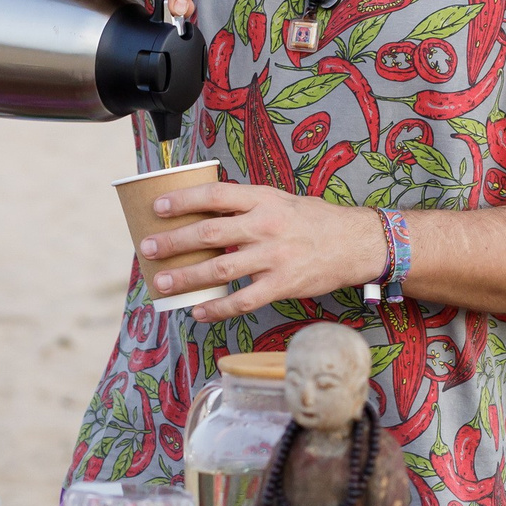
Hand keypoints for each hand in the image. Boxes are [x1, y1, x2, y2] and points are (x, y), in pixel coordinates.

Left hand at [141, 182, 386, 321]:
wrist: (357, 243)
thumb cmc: (316, 221)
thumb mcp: (282, 200)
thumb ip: (249, 206)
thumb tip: (209, 213)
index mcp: (264, 199)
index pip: (216, 195)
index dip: (184, 200)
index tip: (158, 207)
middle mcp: (266, 225)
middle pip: (209, 232)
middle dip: (174, 241)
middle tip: (148, 248)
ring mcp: (274, 256)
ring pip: (220, 267)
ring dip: (186, 277)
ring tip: (162, 283)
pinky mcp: (282, 284)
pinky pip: (243, 300)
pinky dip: (217, 308)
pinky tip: (198, 311)